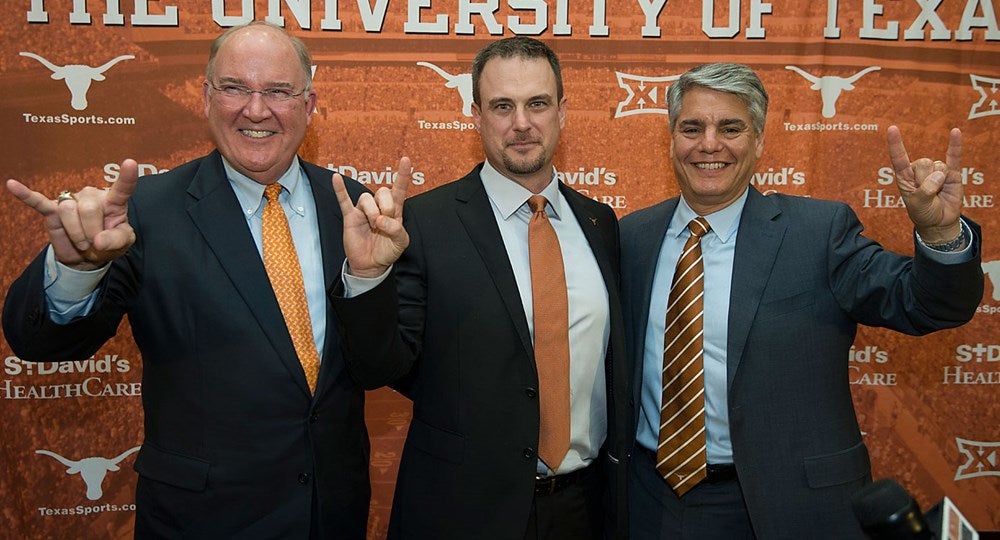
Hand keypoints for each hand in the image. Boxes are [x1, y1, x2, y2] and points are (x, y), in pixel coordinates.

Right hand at [6, 159, 137, 270]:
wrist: (88, 257)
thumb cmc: (107, 245)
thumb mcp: (121, 244)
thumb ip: (116, 240)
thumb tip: (99, 240)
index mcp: (113, 202)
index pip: (122, 188)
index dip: (127, 177)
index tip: (130, 163)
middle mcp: (92, 196)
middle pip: (88, 209)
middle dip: (91, 233)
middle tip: (94, 244)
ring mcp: (71, 201)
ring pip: (68, 211)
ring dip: (75, 233)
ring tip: (82, 242)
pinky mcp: (53, 210)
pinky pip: (38, 201)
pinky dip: (26, 195)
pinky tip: (12, 185)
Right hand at [333, 156, 411, 277]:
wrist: (371, 265)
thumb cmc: (387, 251)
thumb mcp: (401, 242)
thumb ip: (397, 230)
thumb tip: (381, 220)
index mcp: (395, 211)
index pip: (399, 189)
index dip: (403, 175)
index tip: (406, 160)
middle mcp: (379, 207)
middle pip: (383, 191)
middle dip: (386, 206)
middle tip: (385, 222)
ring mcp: (364, 210)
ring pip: (367, 198)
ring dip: (372, 211)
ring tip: (374, 225)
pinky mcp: (350, 217)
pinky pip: (344, 199)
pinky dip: (340, 189)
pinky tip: (336, 177)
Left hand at [886, 125, 962, 243]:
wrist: (940, 221)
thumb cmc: (924, 212)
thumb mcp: (918, 205)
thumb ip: (925, 191)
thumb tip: (940, 174)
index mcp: (904, 176)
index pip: (899, 158)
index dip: (895, 144)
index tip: (892, 128)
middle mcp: (918, 170)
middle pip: (924, 163)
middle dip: (927, 180)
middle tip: (928, 194)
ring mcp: (935, 170)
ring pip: (938, 166)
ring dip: (940, 181)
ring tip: (938, 192)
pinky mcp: (952, 172)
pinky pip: (954, 156)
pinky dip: (955, 144)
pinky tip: (955, 132)